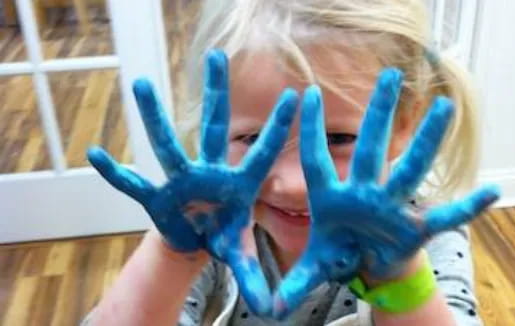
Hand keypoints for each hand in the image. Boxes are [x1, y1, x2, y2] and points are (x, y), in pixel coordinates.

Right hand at [87, 50, 298, 315]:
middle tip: (216, 57)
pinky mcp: (158, 196)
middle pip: (213, 128)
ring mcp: (181, 181)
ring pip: (167, 143)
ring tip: (139, 83)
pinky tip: (94, 154)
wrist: (198, 239)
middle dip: (216, 94)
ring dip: (154, 116)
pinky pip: (133, 183)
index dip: (276, 129)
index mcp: (238, 184)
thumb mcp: (240, 253)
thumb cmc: (223, 235)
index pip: (261, 154)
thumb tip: (274, 308)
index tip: (295, 97)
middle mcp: (209, 173)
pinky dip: (115, 173)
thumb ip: (256, 275)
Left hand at [272, 68, 499, 318]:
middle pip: (370, 150)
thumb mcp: (316, 265)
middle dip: (377, 115)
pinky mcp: (414, 226)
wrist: (368, 264)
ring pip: (409, 169)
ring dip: (426, 141)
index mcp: (332, 199)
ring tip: (443, 108)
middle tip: (388, 77)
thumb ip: (297, 279)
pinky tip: (490, 193)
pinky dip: (465, 208)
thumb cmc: (339, 253)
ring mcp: (390, 206)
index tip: (308, 94)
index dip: (313, 130)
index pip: (318, 159)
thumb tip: (271, 307)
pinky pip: (444, 216)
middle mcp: (363, 194)